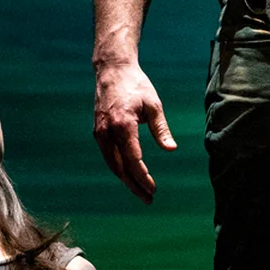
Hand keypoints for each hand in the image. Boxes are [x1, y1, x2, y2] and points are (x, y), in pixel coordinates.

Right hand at [94, 59, 175, 202]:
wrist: (112, 70)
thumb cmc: (136, 86)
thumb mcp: (154, 105)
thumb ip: (161, 129)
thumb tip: (171, 149)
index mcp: (123, 125)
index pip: (133, 160)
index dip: (143, 177)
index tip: (153, 189)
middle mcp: (108, 132)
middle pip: (121, 168)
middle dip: (135, 185)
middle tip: (148, 199)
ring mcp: (100, 133)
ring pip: (112, 164)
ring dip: (126, 180)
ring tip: (140, 192)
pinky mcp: (98, 132)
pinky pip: (108, 156)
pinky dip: (118, 168)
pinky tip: (129, 175)